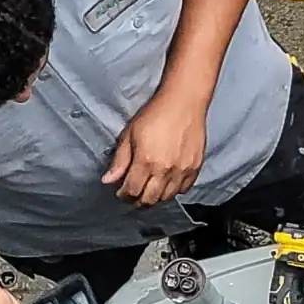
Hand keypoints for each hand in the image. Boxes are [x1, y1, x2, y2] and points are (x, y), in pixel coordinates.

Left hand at [105, 90, 208, 206]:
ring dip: (155, 197)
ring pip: (166, 197)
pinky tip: (167, 182)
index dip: (123, 195)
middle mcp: (165, 170)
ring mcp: (182, 170)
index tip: (121, 191)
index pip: (132, 191)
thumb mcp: (130, 134)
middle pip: (149, 200)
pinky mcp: (195, 167)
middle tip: (133, 195)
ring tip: (149, 189)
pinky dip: (174, 190)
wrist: (184, 102)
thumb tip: (108, 180)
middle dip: (138, 201)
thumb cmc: (155, 114)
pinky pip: (184, 189)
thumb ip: (120, 160)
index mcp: (146, 161)